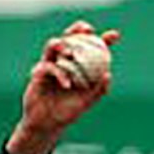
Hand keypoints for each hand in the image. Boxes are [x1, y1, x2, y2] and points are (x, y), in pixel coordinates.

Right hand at [6, 20, 120, 153]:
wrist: (48, 124)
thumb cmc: (67, 112)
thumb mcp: (86, 102)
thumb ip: (98, 90)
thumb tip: (109, 74)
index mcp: (79, 67)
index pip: (91, 49)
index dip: (103, 40)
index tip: (115, 35)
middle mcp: (64, 62)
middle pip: (69, 39)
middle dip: (77, 30)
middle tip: (87, 29)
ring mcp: (50, 65)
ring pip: (53, 46)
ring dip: (62, 44)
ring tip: (70, 53)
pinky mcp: (38, 73)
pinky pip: (47, 67)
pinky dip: (58, 74)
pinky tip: (66, 84)